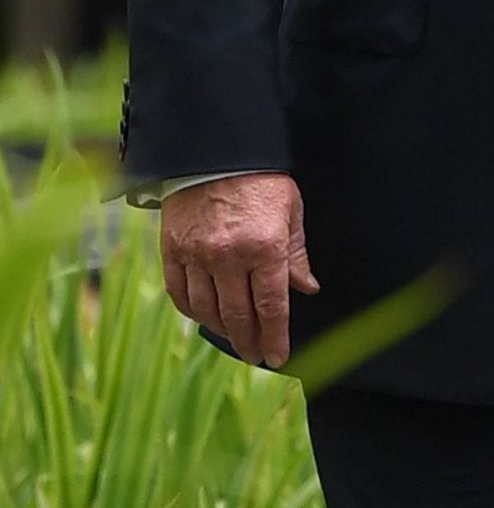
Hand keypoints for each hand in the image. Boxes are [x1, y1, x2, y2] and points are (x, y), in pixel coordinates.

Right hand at [159, 172, 318, 367]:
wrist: (218, 151)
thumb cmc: (262, 178)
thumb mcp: (292, 210)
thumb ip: (297, 253)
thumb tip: (307, 288)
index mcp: (265, 246)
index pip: (271, 305)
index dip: (275, 335)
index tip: (278, 357)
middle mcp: (229, 256)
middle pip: (238, 314)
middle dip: (249, 340)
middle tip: (256, 355)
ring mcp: (196, 255)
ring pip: (207, 309)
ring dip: (222, 329)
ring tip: (235, 338)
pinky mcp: (172, 249)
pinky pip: (179, 292)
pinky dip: (192, 310)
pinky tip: (204, 316)